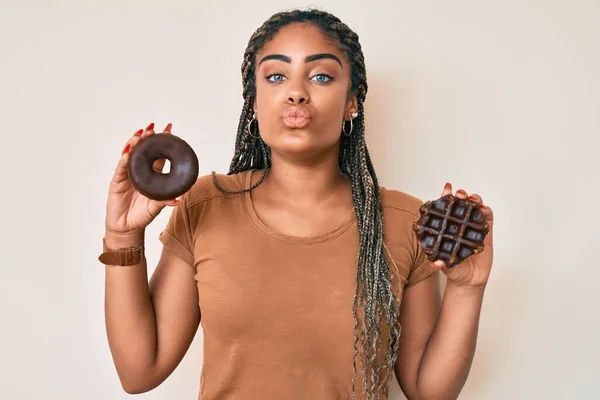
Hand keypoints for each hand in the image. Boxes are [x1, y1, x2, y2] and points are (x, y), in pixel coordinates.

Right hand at [104, 122, 180, 237]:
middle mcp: (138, 172)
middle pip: (142, 151)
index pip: (158, 155)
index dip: (161, 142)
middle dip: (146, 138)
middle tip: (152, 129)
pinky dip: (124, 160)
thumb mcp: (156, 207)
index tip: (169, 128)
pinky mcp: (117, 181)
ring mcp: (126, 175)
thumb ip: (165, 202)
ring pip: (130, 155)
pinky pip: (120, 168)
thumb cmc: (142, 216)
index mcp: (151, 176)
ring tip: (140, 135)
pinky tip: (128, 152)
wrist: (126, 228)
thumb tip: (179, 199)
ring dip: (134, 144)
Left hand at [430, 183, 493, 286]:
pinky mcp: (486, 233)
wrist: (470, 281)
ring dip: (474, 200)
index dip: (445, 198)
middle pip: (461, 205)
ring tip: (471, 199)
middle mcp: (460, 225)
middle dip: (460, 196)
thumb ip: (442, 264)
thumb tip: (435, 263)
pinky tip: (483, 208)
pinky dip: (486, 211)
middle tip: (459, 194)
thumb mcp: (445, 267)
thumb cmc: (454, 270)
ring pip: (475, 208)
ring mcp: (473, 227)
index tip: (446, 189)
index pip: (446, 210)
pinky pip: (487, 219)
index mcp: (448, 229)